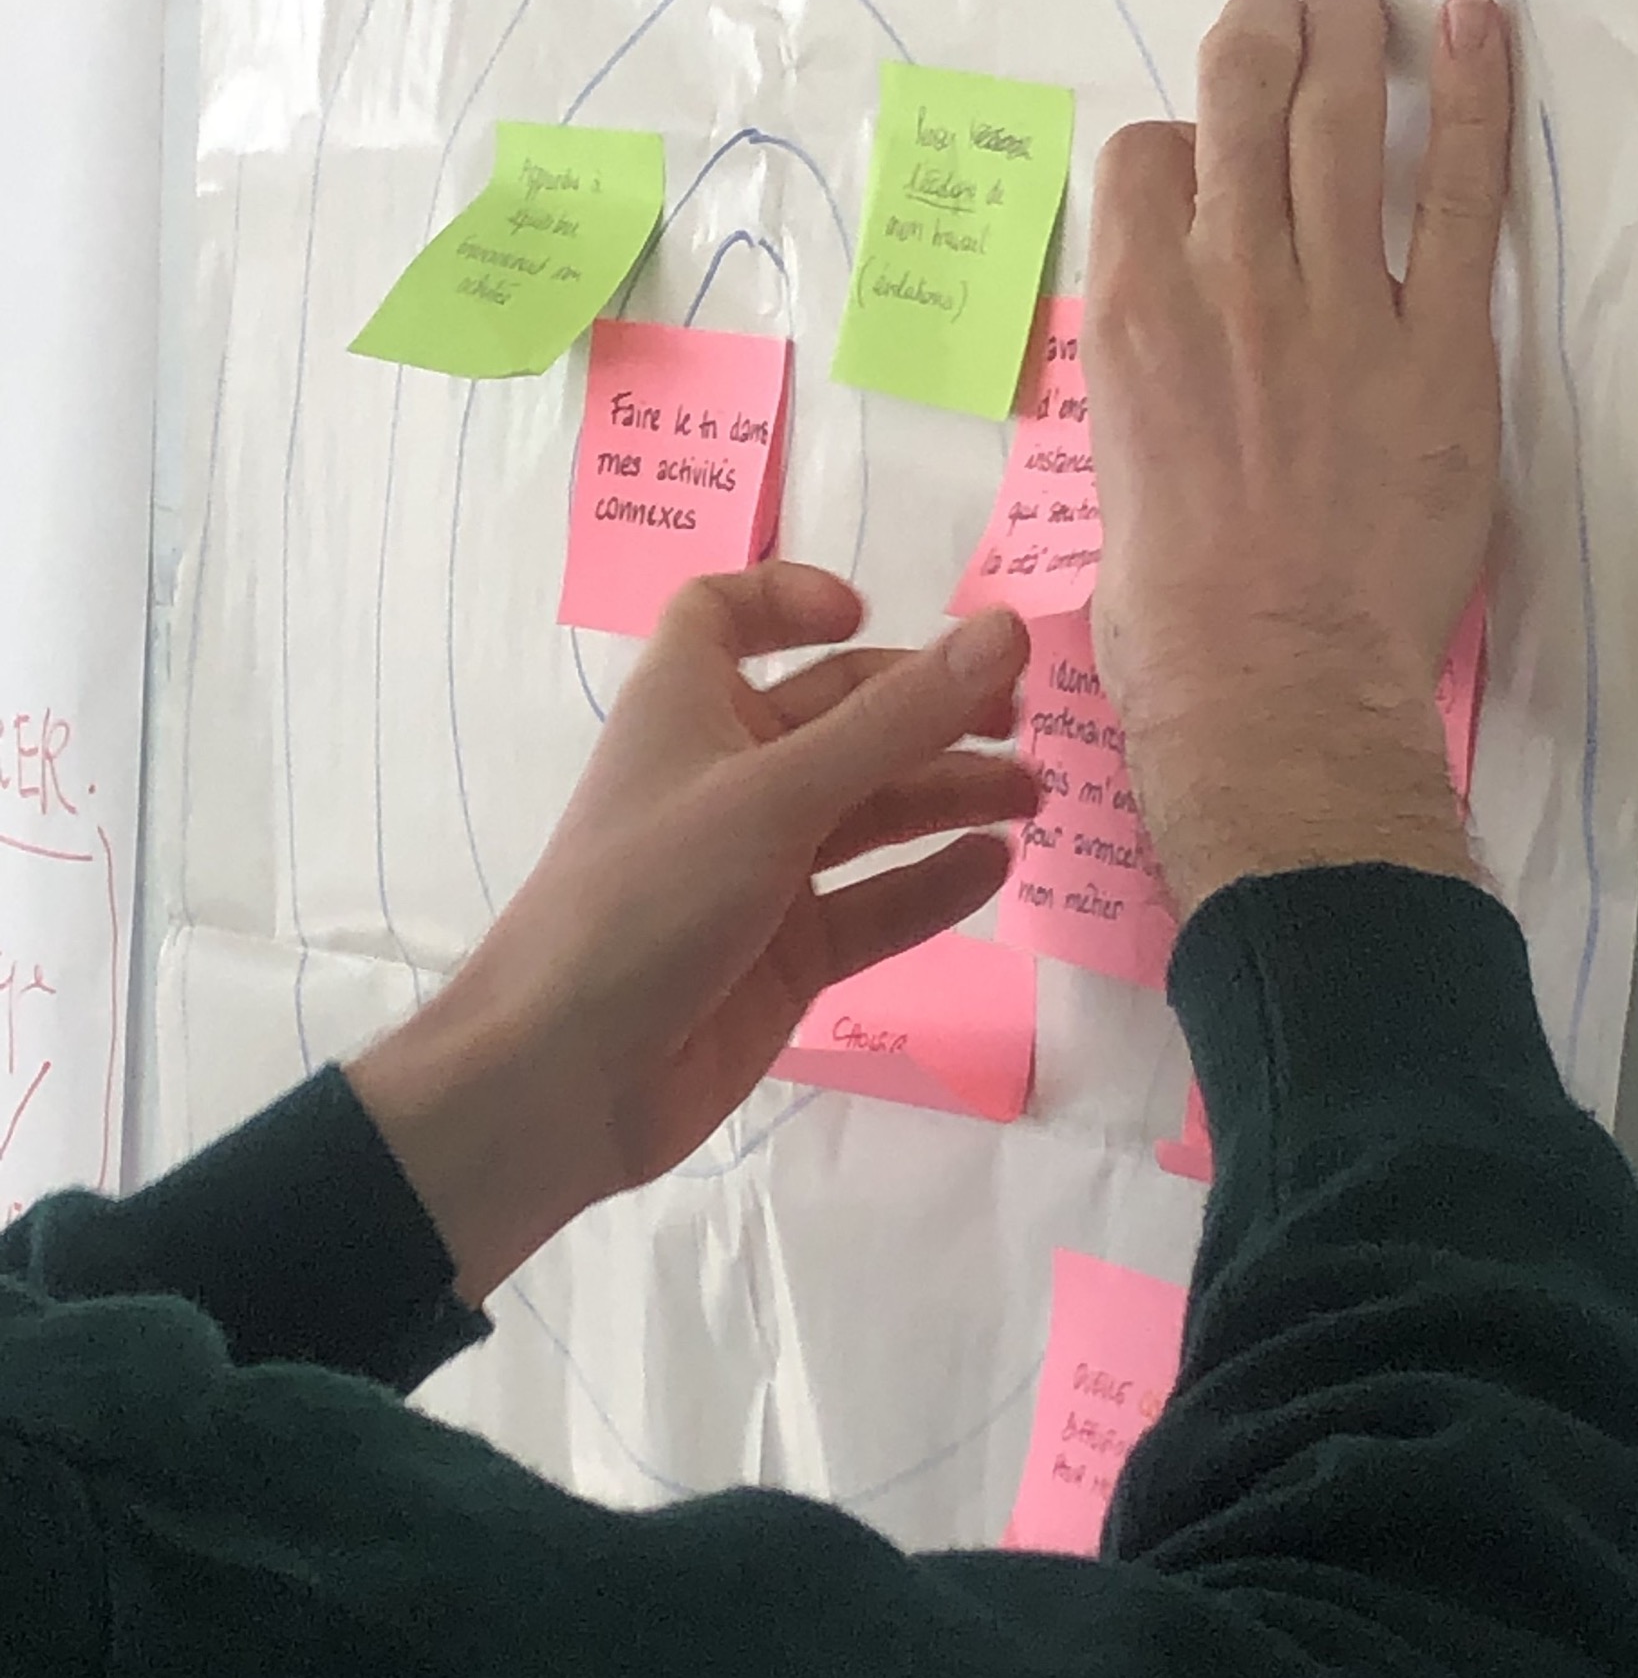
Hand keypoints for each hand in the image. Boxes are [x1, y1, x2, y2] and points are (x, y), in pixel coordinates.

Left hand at [349, 565, 1036, 1302]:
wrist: (566, 1078)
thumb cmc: (650, 898)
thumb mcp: (777, 794)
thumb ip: (897, 720)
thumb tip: (1005, 632)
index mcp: (688, 707)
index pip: (725, 616)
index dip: (788, 600)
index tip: (868, 614)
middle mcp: (727, 775)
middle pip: (836, 714)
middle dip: (923, 709)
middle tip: (1019, 719)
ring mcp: (759, 868)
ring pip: (868, 810)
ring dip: (946, 794)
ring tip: (1031, 797)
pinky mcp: (789, 952)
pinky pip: (875, 902)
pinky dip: (931, 881)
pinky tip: (993, 867)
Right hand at [1085, 0, 1512, 914]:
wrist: (1273, 682)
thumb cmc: (1170, 613)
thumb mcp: (1115, 469)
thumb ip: (1147, 378)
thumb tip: (1174, 349)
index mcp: (1134, 313)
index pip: (1143, 156)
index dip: (1173, 143)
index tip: (1201, 168)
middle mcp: (1230, 280)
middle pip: (1239, 98)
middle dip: (1258, 36)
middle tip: (1285, 19)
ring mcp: (1340, 305)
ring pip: (1343, 120)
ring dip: (1352, 37)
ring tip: (1361, 0)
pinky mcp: (1441, 347)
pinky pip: (1462, 195)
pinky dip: (1472, 100)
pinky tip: (1474, 28)